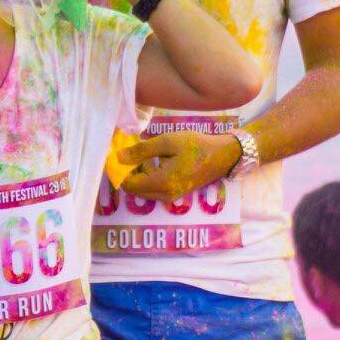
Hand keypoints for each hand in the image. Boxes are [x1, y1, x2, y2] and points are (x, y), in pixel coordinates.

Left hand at [117, 129, 239, 202]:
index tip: (116, 154)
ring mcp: (170, 196)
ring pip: (142, 189)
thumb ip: (141, 151)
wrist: (222, 156)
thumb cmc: (196, 146)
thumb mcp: (167, 142)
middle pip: (133, 189)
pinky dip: (147, 175)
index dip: (119, 170)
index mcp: (161, 183)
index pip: (128, 184)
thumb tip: (119, 158)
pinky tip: (153, 159)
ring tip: (141, 153)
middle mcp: (164, 195)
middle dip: (127, 171)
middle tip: (128, 151)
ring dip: (137, 173)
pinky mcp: (174, 193)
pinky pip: (152, 188)